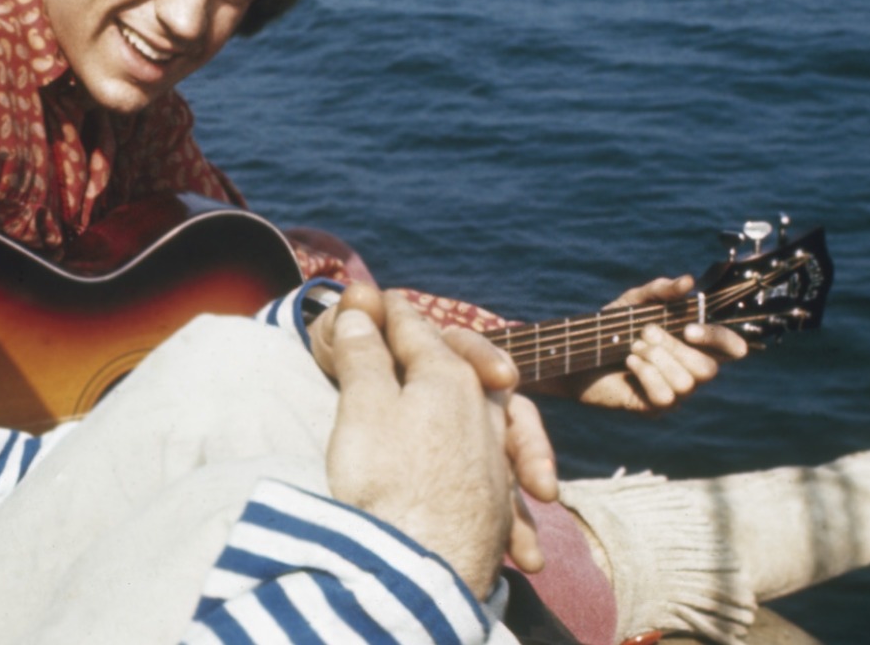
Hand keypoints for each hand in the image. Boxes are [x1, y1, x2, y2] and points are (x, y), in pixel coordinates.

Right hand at [312, 284, 557, 509]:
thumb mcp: (361, 404)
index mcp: (447, 377)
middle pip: (472, 371)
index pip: (413, 330)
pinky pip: (510, 481)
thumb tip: (358, 306)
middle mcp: (484, 412)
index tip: (364, 301)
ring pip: (506, 427)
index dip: (385, 314)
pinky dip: (511, 481)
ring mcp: (495, 461)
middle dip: (465, 355)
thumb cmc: (383, 479)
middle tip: (433, 347)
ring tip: (475, 416)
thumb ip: (363, 353)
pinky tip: (510, 497)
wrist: (420, 567)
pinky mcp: (498, 507)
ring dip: (498, 423)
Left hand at [554, 275, 749, 412]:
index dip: (720, 340)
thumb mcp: (634, 302)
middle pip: (708, 369)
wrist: (577, 353)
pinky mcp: (654, 408)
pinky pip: (665, 396)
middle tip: (645, 332)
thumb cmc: (611, 327)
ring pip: (686, 383)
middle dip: (674, 347)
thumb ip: (660, 290)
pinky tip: (629, 363)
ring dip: (656, 359)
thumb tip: (688, 281)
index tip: (690, 329)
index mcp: (695, 344)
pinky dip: (646, 375)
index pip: (731, 348)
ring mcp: (675, 392)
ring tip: (633, 347)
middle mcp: (691, 370)